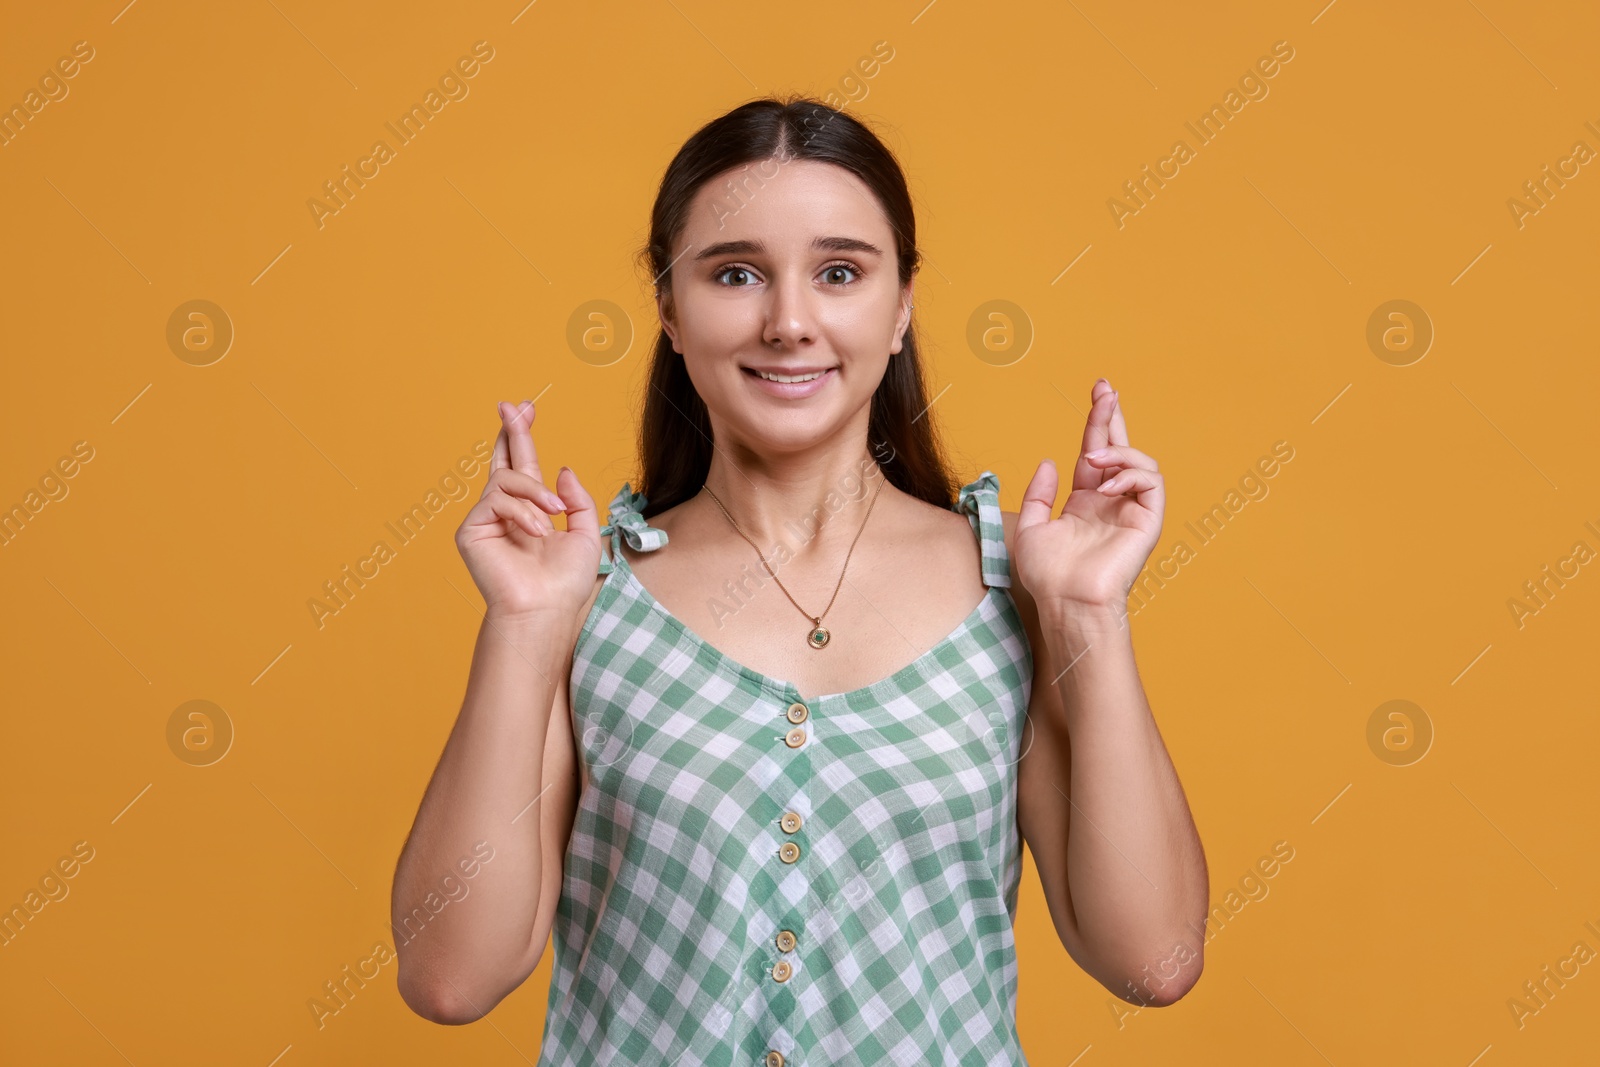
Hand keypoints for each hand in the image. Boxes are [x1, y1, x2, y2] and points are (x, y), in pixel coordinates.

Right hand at [454, 399, 601, 618]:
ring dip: (535, 494)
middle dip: (510, 431)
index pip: (524, 467)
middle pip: (504, 461)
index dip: (522, 437)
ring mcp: (486, 520)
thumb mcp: (585, 533)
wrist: (545, 609)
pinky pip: (497, 500)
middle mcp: (505, 512)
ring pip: (507, 480)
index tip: (525, 409)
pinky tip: (536, 533)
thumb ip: (575, 498)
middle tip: (512, 405)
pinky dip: (523, 513)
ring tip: (553, 516)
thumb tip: (560, 469)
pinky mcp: (471, 531)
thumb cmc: (565, 582)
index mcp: (531, 512)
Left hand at [1015, 379, 1163, 614]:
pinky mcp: (1148, 521)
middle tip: (1106, 389)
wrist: (1066, 600)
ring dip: (1117, 451)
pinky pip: (1151, 483)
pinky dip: (1130, 475)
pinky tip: (1106, 484)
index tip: (1097, 392)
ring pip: (1140, 463)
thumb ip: (1041, 493)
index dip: (1096, 422)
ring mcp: (1131, 510)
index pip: (1095, 452)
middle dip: (1113, 416)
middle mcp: (1111, 501)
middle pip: (1119, 447)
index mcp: (1086, 501)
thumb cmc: (1048, 574)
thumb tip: (1051, 461)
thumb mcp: (1033, 527)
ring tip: (1093, 458)